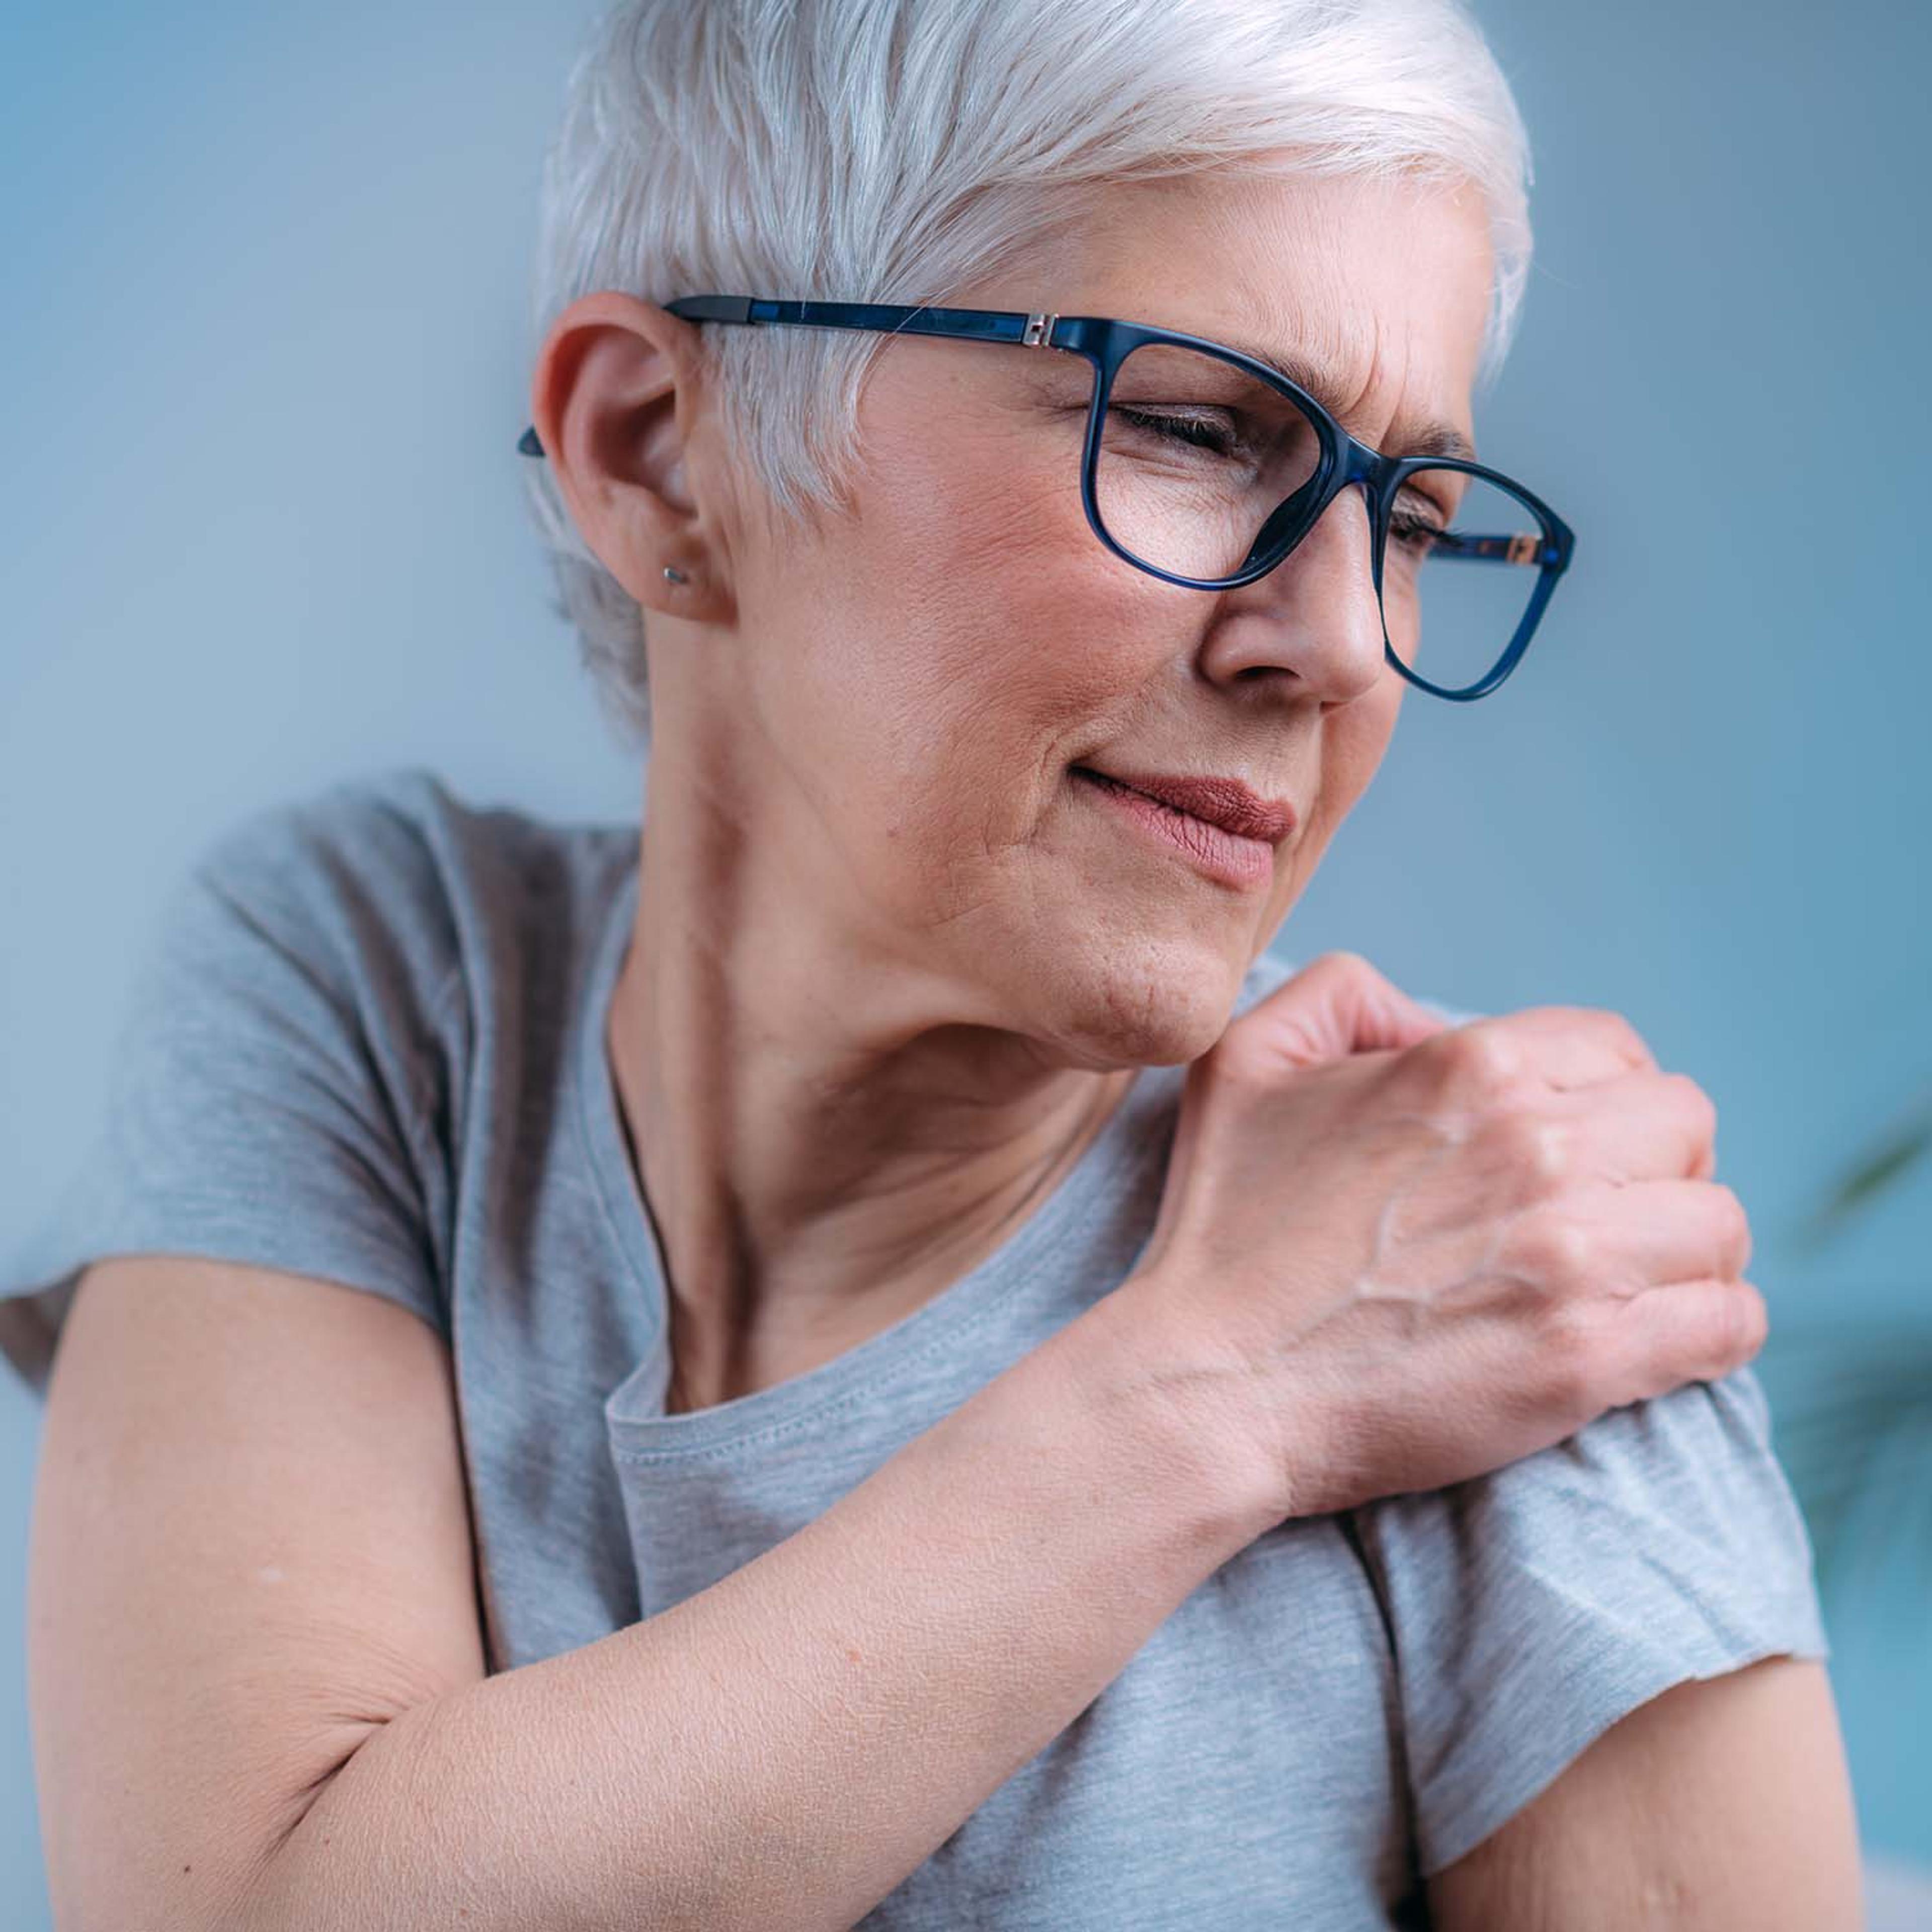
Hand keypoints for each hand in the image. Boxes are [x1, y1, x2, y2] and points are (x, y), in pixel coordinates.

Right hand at [1116, 952, 1761, 1524]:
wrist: (1211, 1384)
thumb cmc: (1224, 1230)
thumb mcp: (1243, 1062)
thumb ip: (1337, 997)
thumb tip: (1420, 1018)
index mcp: (1470, 1065)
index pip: (1620, 1050)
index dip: (1605, 1094)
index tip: (1576, 1144)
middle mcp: (1538, 1145)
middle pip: (1686, 1125)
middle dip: (1653, 1164)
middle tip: (1605, 1212)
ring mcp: (1570, 1256)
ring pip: (1719, 1226)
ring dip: (1685, 1253)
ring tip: (1634, 1282)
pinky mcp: (1587, 1360)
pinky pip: (1728, 1325)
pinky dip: (1709, 1332)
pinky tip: (1656, 1340)